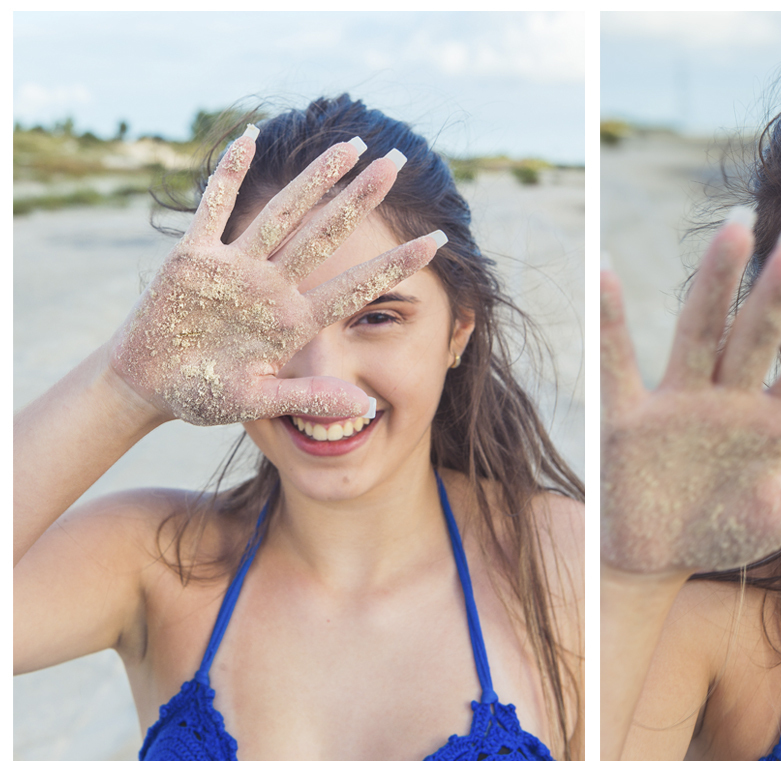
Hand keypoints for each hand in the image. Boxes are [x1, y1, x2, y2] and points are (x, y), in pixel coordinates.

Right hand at [109, 128, 441, 425]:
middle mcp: (272, 286)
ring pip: (282, 212)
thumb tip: (364, 409)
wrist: (149, 386)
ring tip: (351, 146)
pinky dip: (229, 173)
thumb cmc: (204, 394)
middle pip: (326, 234)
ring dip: (314, 178)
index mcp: (294, 321)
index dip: (394, 263)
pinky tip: (250, 136)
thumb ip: (308, 399)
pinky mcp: (192, 257)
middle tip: (398, 162)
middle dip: (361, 198)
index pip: (355, 286)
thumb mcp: (257, 400)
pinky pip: (215, 207)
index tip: (436, 241)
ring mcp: (235, 268)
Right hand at [601, 210, 780, 574]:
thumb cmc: (723, 531)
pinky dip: (609, 321)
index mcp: (772, 423)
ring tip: (734, 228)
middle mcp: (729, 400)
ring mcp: (678, 403)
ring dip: (715, 282)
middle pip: (757, 335)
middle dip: (779, 290)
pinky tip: (606, 272)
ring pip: (700, 332)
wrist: (654, 558)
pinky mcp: (627, 418)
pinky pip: (617, 364)